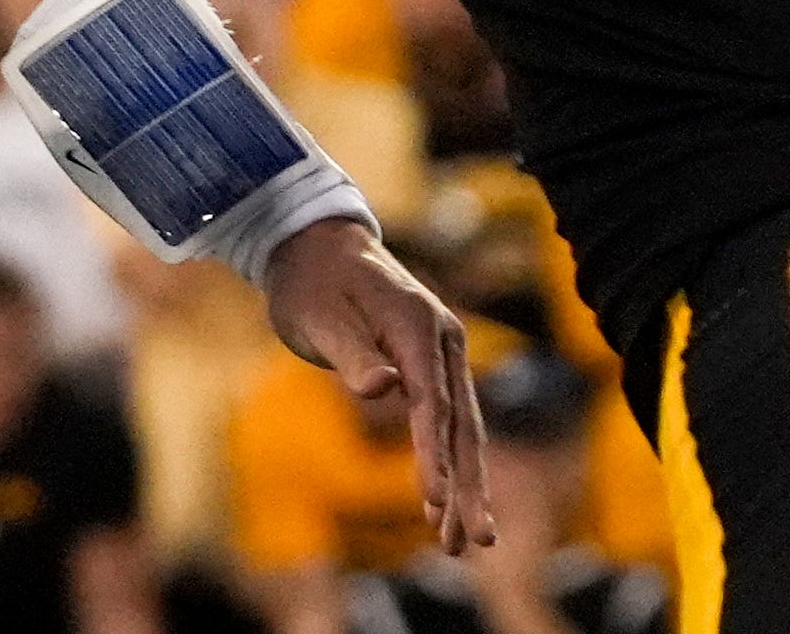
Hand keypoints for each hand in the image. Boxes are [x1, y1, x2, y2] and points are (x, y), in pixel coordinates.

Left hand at [259, 215, 492, 556]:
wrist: (320, 246)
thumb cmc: (313, 282)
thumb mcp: (319, 316)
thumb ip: (351, 353)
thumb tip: (382, 389)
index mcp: (417, 325)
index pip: (432, 403)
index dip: (434, 455)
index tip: (434, 504)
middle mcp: (442, 339)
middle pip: (462, 424)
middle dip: (468, 487)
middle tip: (475, 544)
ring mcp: (443, 351)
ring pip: (462, 428)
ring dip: (465, 484)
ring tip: (464, 544)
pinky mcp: (433, 363)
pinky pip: (449, 420)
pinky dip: (452, 462)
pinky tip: (448, 502)